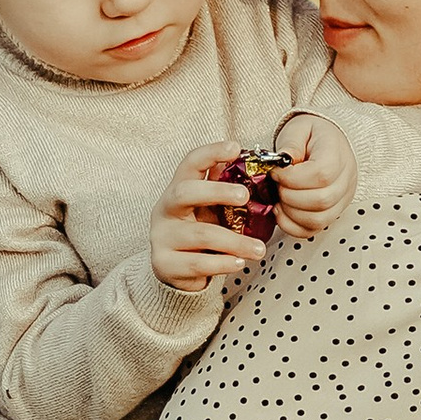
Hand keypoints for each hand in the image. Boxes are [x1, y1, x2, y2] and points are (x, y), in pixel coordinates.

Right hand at [150, 143, 270, 293]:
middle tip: (245, 196)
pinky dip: (224, 264)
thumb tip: (254, 169)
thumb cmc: (199, 234)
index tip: (235, 147)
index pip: (190, 164)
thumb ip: (224, 191)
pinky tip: (240, 263)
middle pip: (185, 192)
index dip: (211, 152)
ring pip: (201, 234)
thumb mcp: (209, 210)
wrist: (177, 272)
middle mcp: (165, 210)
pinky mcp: (164, 264)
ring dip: (235, 242)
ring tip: (259, 249)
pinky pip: (198, 263)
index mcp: (177, 190)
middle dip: (217, 191)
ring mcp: (162, 237)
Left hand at [273, 109, 356, 235]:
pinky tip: (282, 211)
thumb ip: (291, 143)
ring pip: (319, 220)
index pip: (321, 175)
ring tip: (278, 197)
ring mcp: (342, 200)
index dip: (292, 178)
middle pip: (321, 200)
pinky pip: (314, 230)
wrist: (326, 140)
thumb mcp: (299, 128)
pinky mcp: (332, 213)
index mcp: (338, 155)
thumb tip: (283, 160)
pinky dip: (293, 226)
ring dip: (291, 213)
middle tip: (276, 185)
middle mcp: (346, 181)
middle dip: (289, 196)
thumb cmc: (311, 134)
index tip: (276, 171)